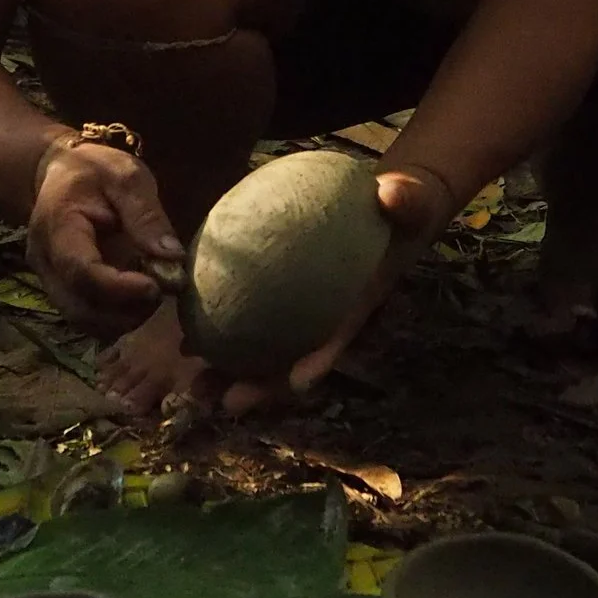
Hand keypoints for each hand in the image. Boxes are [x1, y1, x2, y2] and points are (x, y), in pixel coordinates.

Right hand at [27, 138, 184, 336]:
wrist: (59, 174)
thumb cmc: (94, 170)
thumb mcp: (126, 177)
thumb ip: (147, 215)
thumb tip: (173, 258)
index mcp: (58, 228)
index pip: (81, 271)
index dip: (120, 288)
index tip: (157, 287)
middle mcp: (45, 263)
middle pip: (79, 309)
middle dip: (126, 311)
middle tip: (160, 290)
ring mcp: (49, 281)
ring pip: (83, 321)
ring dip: (122, 319)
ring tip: (151, 291)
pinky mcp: (62, 291)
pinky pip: (87, 318)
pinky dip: (115, 317)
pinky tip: (137, 296)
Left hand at [207, 165, 458, 416]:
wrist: (387, 204)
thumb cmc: (403, 207)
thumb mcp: (412, 200)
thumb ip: (408, 199)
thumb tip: (392, 193)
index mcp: (357, 302)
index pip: (338, 336)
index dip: (319, 361)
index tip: (297, 384)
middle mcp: (326, 315)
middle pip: (292, 359)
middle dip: (262, 387)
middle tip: (225, 403)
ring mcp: (301, 307)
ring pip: (262, 348)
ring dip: (229, 371)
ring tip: (193, 388)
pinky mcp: (279, 290)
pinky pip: (246, 313)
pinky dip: (218, 327)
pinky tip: (184, 335)